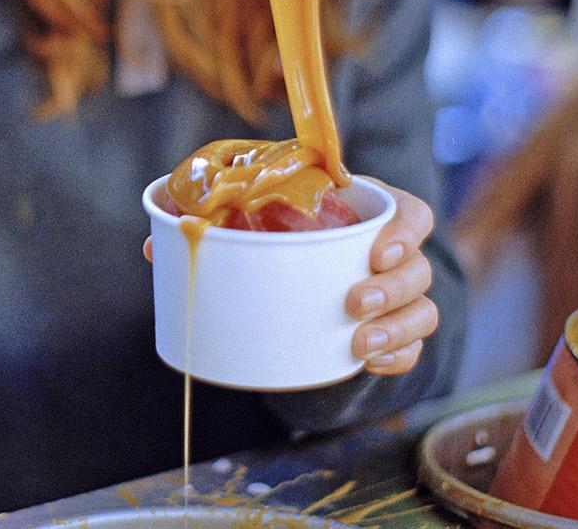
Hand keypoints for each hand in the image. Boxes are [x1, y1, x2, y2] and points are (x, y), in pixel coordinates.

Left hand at [140, 177, 439, 376]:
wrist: (302, 278)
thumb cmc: (283, 235)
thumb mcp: (259, 222)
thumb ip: (214, 226)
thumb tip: (155, 246)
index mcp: (368, 215)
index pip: (412, 215)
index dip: (403, 231)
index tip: (375, 249)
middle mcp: (392, 255)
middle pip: (417, 269)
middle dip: (392, 288)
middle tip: (352, 302)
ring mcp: (398, 298)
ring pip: (422, 312)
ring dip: (395, 328)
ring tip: (357, 342)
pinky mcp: (394, 336)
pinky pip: (412, 350)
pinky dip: (395, 357)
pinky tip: (367, 362)